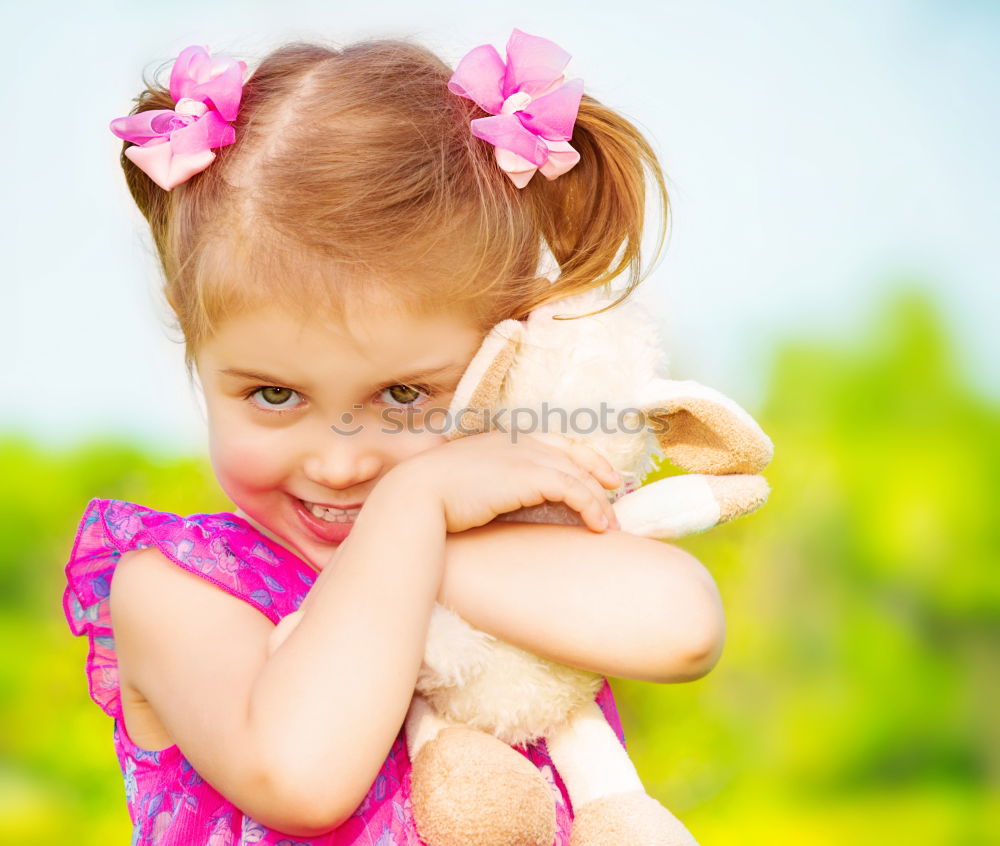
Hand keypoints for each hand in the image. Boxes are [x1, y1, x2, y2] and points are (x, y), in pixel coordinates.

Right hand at [385, 430, 622, 533]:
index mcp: (502, 438)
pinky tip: (598, 525)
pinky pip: (574, 489)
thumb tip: (496, 500)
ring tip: (610, 524)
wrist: (417, 494)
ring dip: (599, 501)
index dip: (580, 456)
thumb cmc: (431, 496)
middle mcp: (518, 441)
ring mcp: (525, 456)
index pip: (553, 441)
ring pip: (578, 474)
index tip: (597, 474)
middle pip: (573, 452)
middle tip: (615, 492)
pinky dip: (591, 507)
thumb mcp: (464, 481)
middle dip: (598, 472)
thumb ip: (487, 482)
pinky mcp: (531, 476)